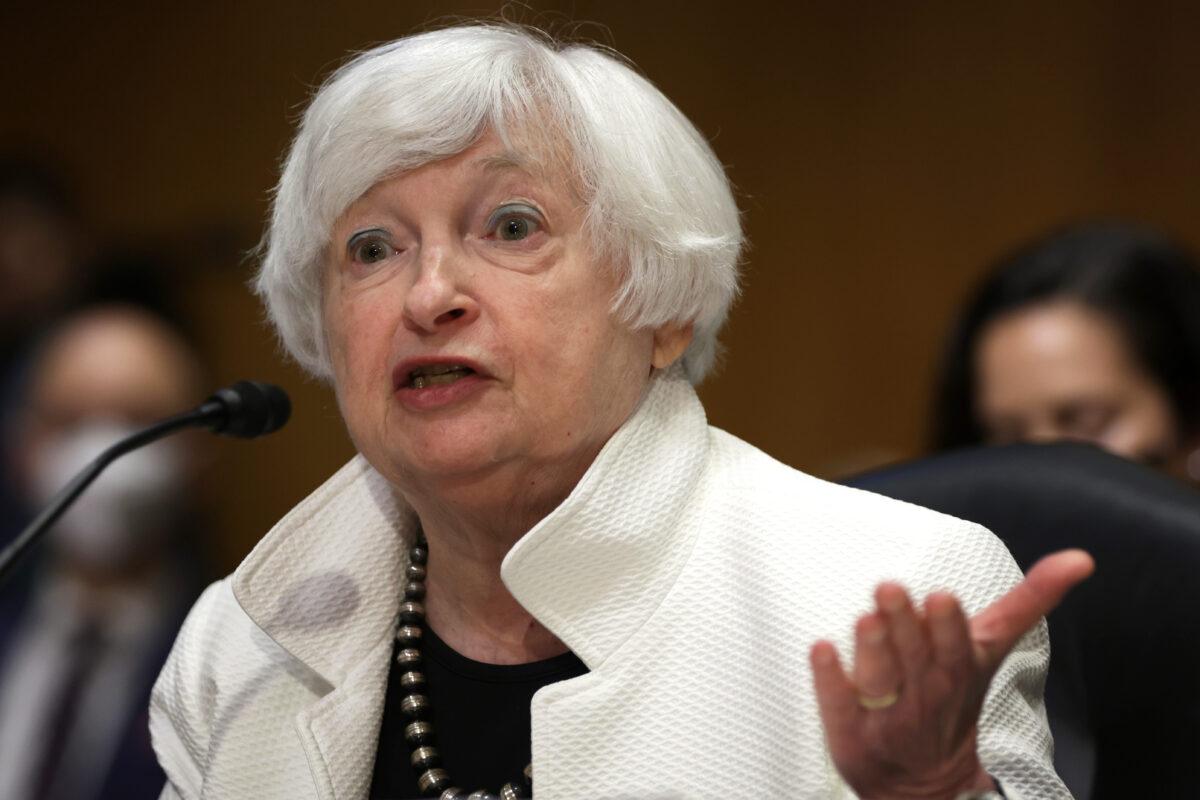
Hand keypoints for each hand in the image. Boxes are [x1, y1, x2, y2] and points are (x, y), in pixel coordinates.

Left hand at [809, 549, 1093, 798]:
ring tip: (864, 617)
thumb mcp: (989, 649)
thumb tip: (1080, 557)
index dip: (947, 626)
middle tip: (889, 589)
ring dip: (871, 648)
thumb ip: (1029, 601)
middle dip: (904, 625)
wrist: (924, 782)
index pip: (957, 648)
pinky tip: (819, 649)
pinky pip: (837, 704)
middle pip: (915, 658)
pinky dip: (829, 679)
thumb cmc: (953, 696)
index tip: (940, 597)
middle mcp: (923, 693)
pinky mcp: (849, 729)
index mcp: (958, 671)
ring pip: (880, 680)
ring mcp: (884, 714)